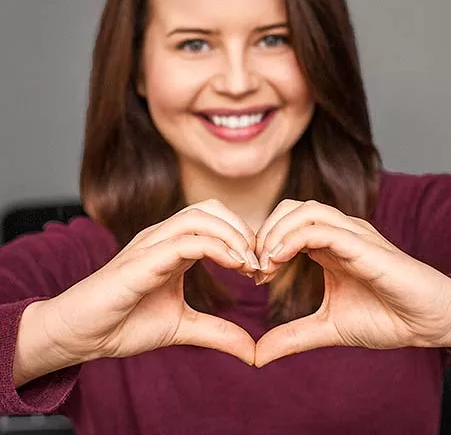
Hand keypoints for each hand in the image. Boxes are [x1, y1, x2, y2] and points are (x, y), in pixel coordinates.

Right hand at [40, 199, 259, 365]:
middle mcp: (163, 237)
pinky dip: (216, 248)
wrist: (81, 334)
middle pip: (211, 208)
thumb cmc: (124, 323)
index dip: (243, 239)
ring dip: (233, 236)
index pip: (215, 221)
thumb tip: (252, 350)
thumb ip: (217, 332)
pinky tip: (234, 266)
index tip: (260, 269)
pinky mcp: (142, 259)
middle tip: (259, 263)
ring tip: (249, 264)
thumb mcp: (183, 327)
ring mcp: (151, 244)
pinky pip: (186, 241)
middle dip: (242, 230)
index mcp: (173, 246)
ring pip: (200, 216)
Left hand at [254, 200, 450, 366]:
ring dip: (276, 232)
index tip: (255, 277)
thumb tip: (257, 355)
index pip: (286, 224)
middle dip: (265, 231)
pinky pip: (323, 229)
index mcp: (328, 246)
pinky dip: (294, 238)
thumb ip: (293, 336)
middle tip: (255, 267)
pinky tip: (279, 260)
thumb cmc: (386, 318)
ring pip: (305, 210)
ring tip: (266, 264)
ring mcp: (353, 235)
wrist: (429, 323)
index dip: (264, 244)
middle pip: (290, 208)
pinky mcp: (364, 245)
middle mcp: (339, 233)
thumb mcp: (328, 327)